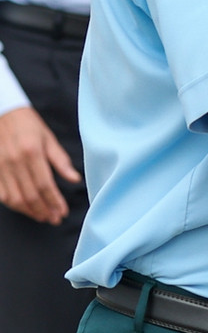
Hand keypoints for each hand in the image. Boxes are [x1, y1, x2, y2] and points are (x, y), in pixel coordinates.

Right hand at [0, 106, 80, 223]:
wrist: (3, 114)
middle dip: (44, 210)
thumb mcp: (49, 139)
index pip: (45, 185)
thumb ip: (61, 161)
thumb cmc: (29, 126)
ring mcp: (1, 168)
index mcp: (32, 153)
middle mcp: (14, 162)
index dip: (55, 201)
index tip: (63, 212)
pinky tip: (25, 209)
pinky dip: (13, 205)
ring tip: (43, 217)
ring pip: (15, 198)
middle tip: (55, 219)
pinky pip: (2, 194)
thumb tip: (75, 179)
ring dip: (30, 211)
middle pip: (30, 195)